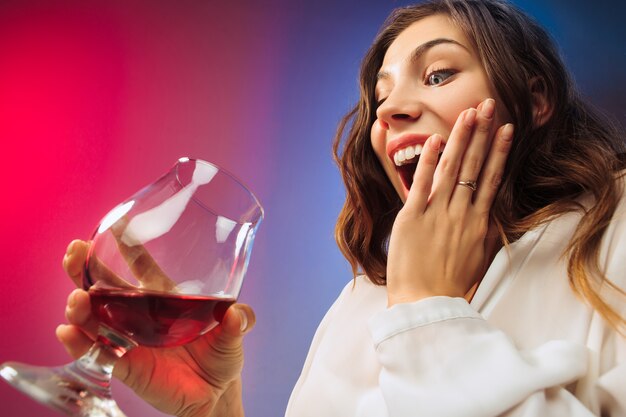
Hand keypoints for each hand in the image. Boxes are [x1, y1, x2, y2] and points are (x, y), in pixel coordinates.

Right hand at [57, 240, 253, 416]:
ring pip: (95, 318)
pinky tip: (68, 332)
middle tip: (74, 252)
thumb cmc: (222, 355)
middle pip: (105, 286)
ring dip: (81, 307)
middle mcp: (141, 313)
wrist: (214, 394)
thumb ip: (239, 321)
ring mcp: (129, 338)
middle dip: (85, 269)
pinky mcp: (125, 365)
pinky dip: (80, 344)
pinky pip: (98, 353)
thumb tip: (237, 315)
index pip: (140, 265)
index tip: (114, 224)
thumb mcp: (235, 331)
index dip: (127, 245)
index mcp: (165, 297)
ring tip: (76, 299)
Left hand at [386, 98, 513, 305]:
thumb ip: (483, 230)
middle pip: (474, 166)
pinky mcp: (412, 218)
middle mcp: (461, 213)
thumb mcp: (477, 257)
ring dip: (461, 138)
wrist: (426, 304)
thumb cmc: (451, 285)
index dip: (498, 151)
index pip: (491, 178)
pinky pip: (421, 184)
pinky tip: (434, 140)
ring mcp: (437, 214)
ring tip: (469, 113)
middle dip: (482, 133)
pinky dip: (428, 162)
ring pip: (452, 169)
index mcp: (478, 222)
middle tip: (488, 104)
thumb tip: (489, 211)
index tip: (505, 129)